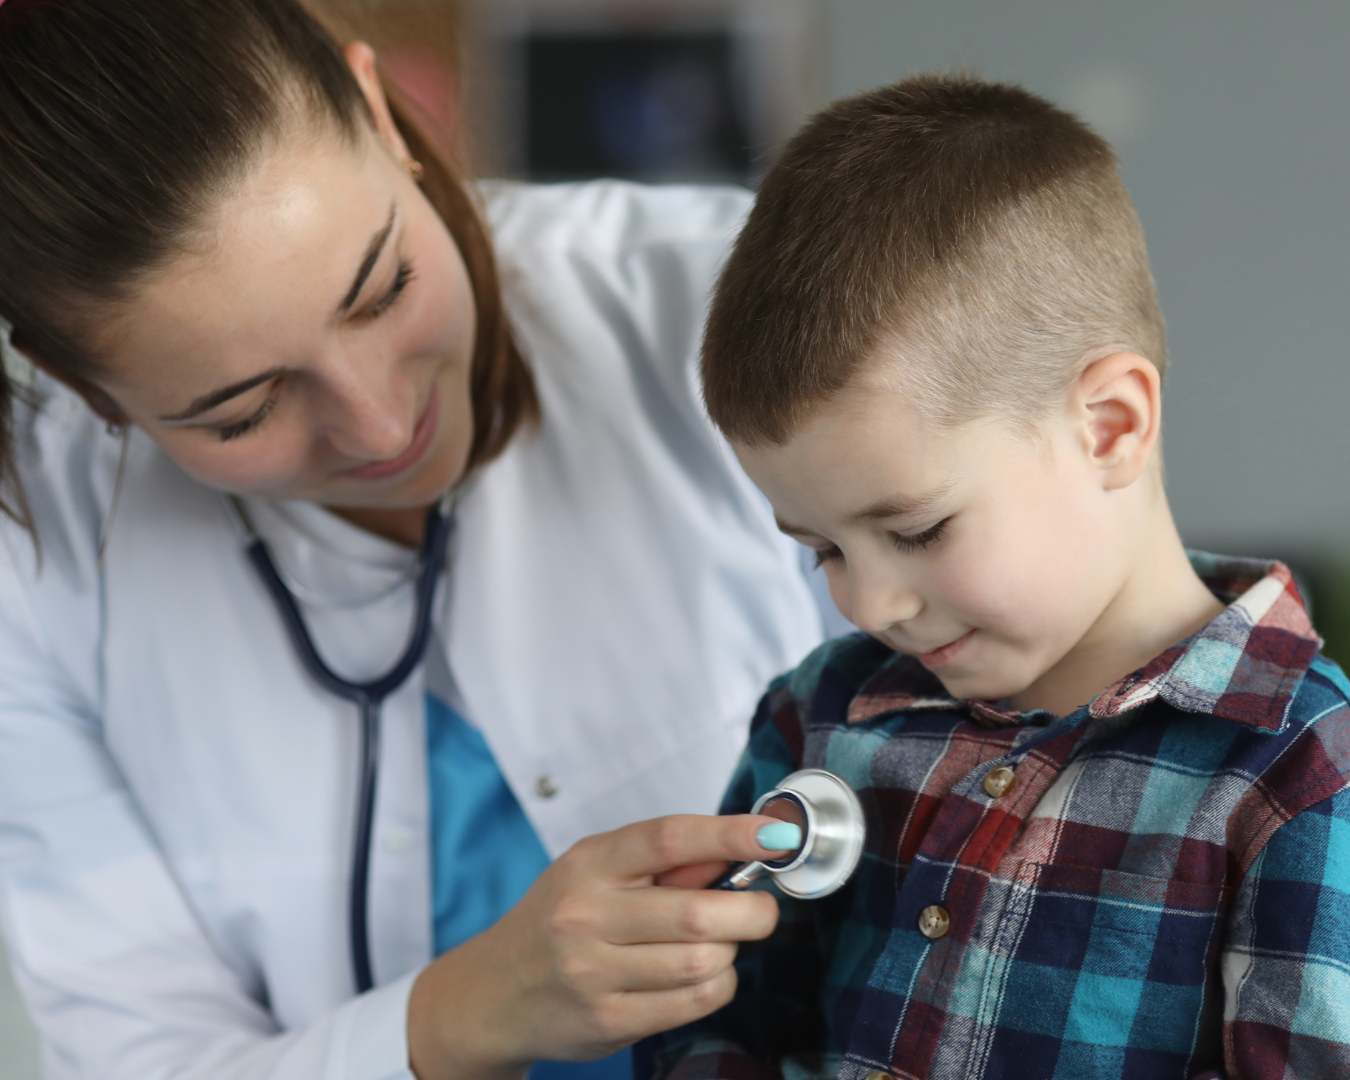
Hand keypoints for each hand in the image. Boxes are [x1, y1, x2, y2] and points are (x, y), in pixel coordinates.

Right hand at [407, 813, 790, 1079]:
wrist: (493, 993)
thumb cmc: (558, 921)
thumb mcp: (596, 872)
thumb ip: (663, 862)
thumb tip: (741, 849)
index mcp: (589, 863)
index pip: (669, 838)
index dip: (730, 835)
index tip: (775, 836)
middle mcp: (586, 914)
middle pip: (698, 912)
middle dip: (751, 911)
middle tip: (761, 909)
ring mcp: (593, 972)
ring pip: (703, 962)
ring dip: (730, 952)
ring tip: (719, 943)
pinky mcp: (607, 1020)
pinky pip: (692, 1002)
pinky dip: (716, 986)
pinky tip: (704, 975)